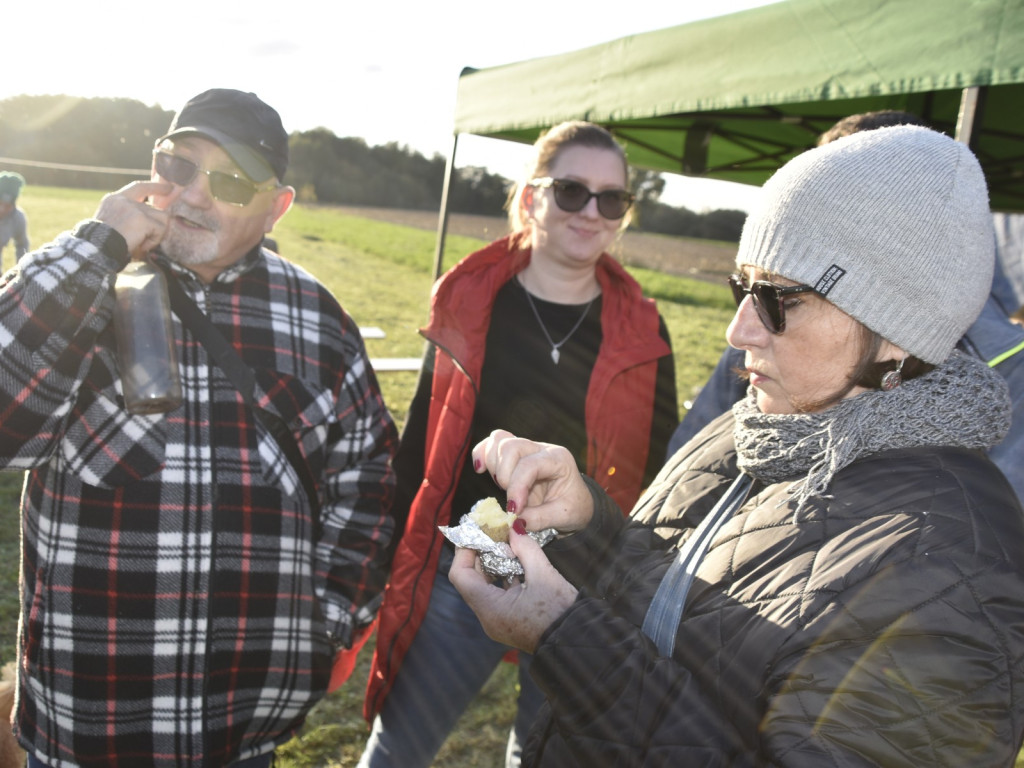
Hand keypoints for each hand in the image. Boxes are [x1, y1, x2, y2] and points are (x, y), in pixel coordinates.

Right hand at [94, 180, 173, 256]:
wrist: (96, 249)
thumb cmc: (104, 244)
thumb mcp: (113, 224)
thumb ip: (131, 217)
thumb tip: (157, 220)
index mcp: (113, 199)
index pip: (138, 188)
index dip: (154, 187)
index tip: (169, 188)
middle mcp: (123, 199)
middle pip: (155, 210)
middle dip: (155, 228)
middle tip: (143, 242)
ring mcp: (133, 207)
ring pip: (162, 219)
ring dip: (155, 235)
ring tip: (140, 243)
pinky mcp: (142, 218)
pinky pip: (161, 229)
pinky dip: (153, 241)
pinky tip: (140, 245)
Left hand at [449, 529, 577, 652]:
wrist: (578, 641)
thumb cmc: (561, 612)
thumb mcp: (544, 575)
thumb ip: (526, 549)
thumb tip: (514, 529)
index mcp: (490, 608)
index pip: (460, 575)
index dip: (465, 551)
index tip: (477, 532)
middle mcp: (488, 617)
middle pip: (470, 580)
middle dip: (480, 554)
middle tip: (493, 533)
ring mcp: (497, 621)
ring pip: (483, 587)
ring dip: (492, 564)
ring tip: (507, 544)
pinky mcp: (508, 621)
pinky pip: (496, 595)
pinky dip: (503, 577)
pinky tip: (517, 562)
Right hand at [472, 429, 593, 533]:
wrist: (575, 502)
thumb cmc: (573, 507)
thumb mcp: (564, 516)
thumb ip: (538, 519)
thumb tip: (513, 522)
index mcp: (559, 460)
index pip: (530, 465)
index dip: (517, 487)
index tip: (514, 510)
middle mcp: (542, 448)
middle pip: (511, 447)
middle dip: (505, 477)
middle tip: (512, 500)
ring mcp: (526, 447)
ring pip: (498, 441)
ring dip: (494, 467)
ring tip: (504, 487)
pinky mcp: (513, 454)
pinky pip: (491, 443)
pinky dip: (482, 454)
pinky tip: (481, 470)